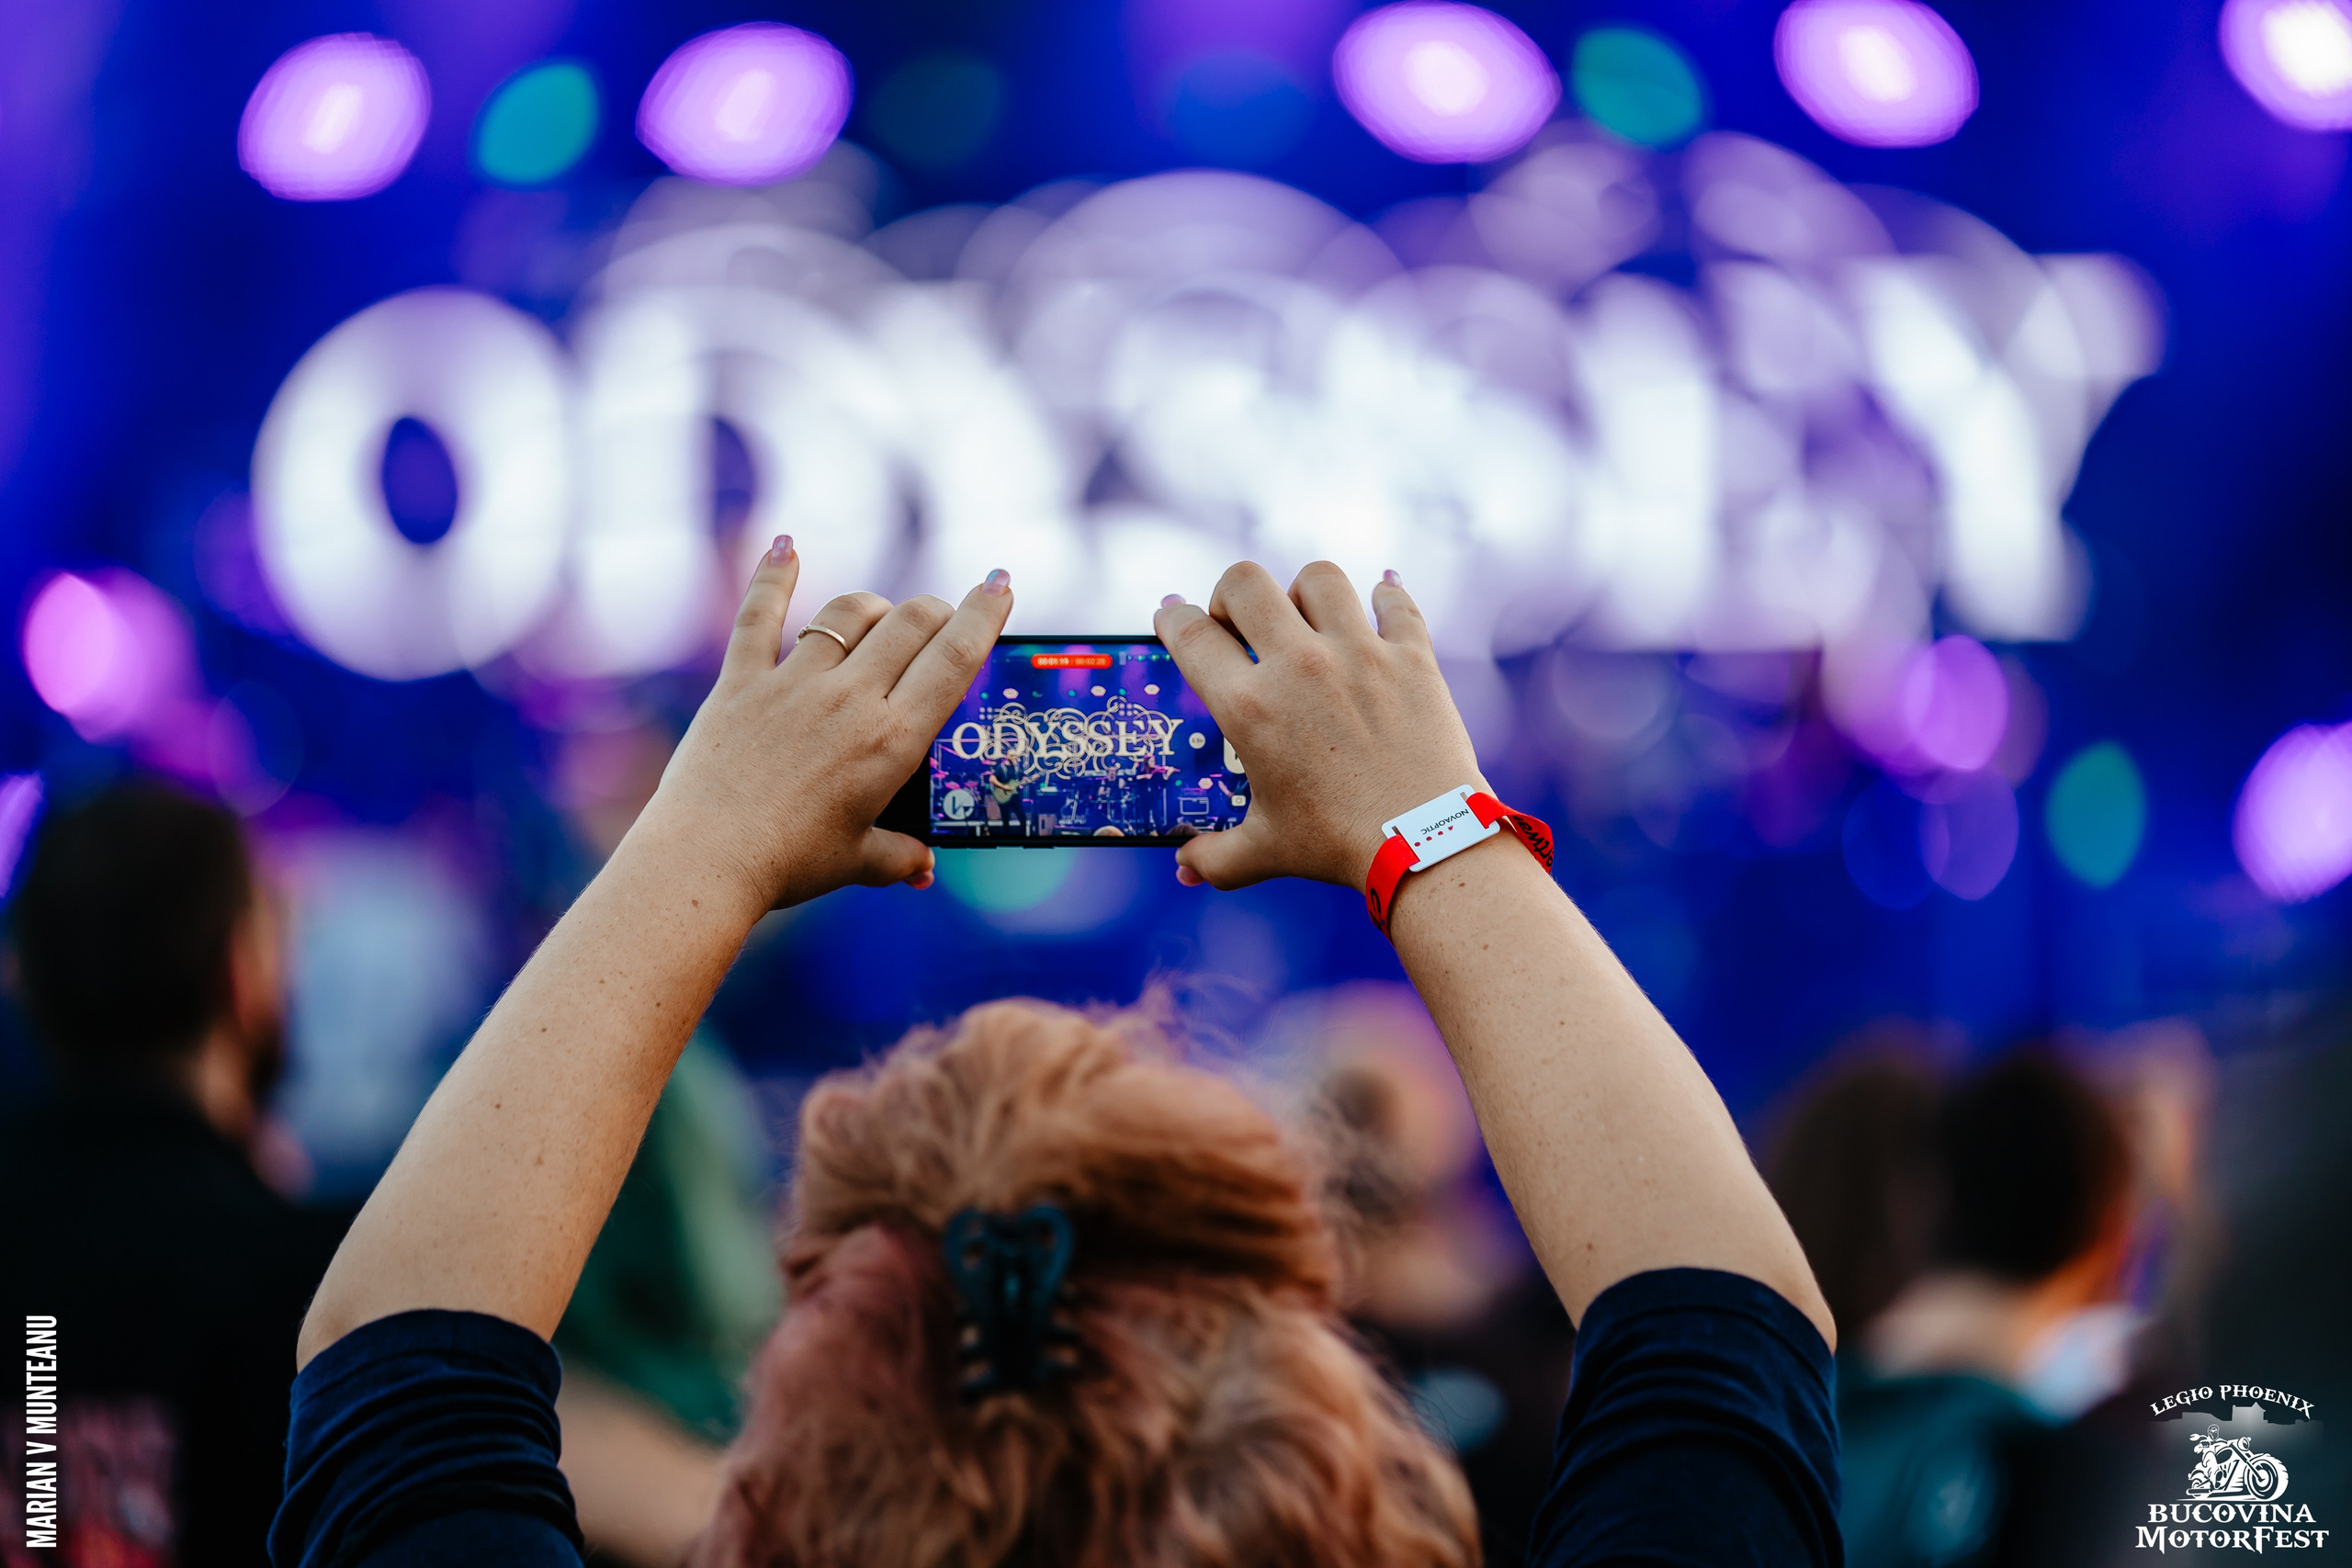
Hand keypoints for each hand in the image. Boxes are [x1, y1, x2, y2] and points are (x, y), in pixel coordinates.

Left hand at [645, 539, 1012, 910]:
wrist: (704, 861)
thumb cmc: (788, 864)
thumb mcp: (859, 862)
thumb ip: (900, 855)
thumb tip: (922, 866)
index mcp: (892, 741)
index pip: (954, 659)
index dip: (984, 615)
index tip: (1000, 585)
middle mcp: (849, 699)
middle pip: (910, 623)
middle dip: (938, 609)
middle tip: (944, 618)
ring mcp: (792, 684)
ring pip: (848, 613)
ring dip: (875, 606)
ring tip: (883, 617)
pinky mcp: (740, 682)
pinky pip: (759, 616)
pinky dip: (773, 578)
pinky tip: (786, 546)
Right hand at [1152, 561, 1483, 892]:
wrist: (1424, 842)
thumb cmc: (1336, 846)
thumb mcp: (1265, 852)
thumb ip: (1215, 858)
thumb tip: (1184, 869)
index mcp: (1250, 707)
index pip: (1190, 634)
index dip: (1171, 618)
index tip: (1172, 617)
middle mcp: (1299, 666)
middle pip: (1245, 582)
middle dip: (1230, 595)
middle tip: (1241, 624)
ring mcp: (1359, 653)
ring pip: (1320, 577)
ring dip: (1304, 592)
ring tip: (1308, 620)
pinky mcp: (1412, 656)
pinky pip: (1395, 602)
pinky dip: (1386, 598)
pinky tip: (1379, 605)